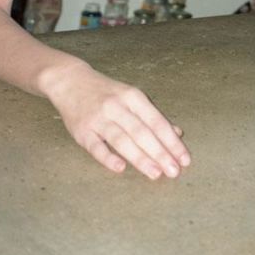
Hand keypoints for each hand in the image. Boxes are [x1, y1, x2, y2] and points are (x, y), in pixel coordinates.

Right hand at [44, 59, 190, 178]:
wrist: (70, 81)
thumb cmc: (107, 92)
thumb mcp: (132, 97)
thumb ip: (153, 116)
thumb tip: (177, 133)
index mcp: (133, 97)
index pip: (156, 121)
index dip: (171, 141)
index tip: (184, 159)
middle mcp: (117, 106)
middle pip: (142, 132)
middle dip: (160, 153)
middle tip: (174, 172)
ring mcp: (98, 119)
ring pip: (122, 140)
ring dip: (140, 158)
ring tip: (156, 173)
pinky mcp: (82, 131)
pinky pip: (96, 147)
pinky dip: (108, 158)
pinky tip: (121, 168)